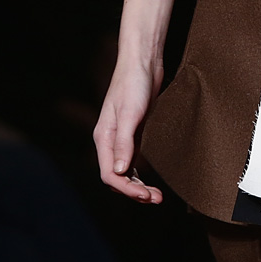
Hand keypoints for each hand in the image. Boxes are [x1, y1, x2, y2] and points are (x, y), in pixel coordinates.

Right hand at [93, 53, 164, 204]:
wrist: (143, 62)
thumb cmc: (133, 83)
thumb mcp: (129, 113)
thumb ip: (124, 142)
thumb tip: (121, 172)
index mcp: (104, 137)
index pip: (110, 174)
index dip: (127, 189)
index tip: (145, 195)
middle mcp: (110, 141)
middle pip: (117, 177)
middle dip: (134, 191)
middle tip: (156, 199)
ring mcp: (122, 138)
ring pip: (126, 172)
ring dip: (139, 186)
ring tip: (157, 196)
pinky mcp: (134, 133)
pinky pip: (134, 161)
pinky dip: (141, 174)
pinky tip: (151, 180)